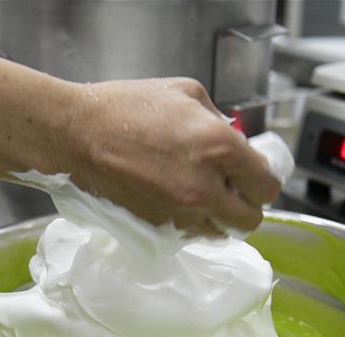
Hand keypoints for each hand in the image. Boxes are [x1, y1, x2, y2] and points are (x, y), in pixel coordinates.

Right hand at [66, 78, 280, 235]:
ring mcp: (180, 212)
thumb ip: (218, 120)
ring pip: (221, 233)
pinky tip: (178, 200)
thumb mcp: (186, 93)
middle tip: (233, 189)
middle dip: (246, 205)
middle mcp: (205, 187)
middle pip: (250, 220)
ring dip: (219, 217)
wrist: (78, 135)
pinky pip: (190, 234)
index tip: (253, 174)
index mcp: (219, 148)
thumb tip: (233, 140)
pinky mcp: (158, 226)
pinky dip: (192, 222)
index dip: (262, 179)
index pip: (266, 186)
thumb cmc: (125, 107)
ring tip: (202, 194)